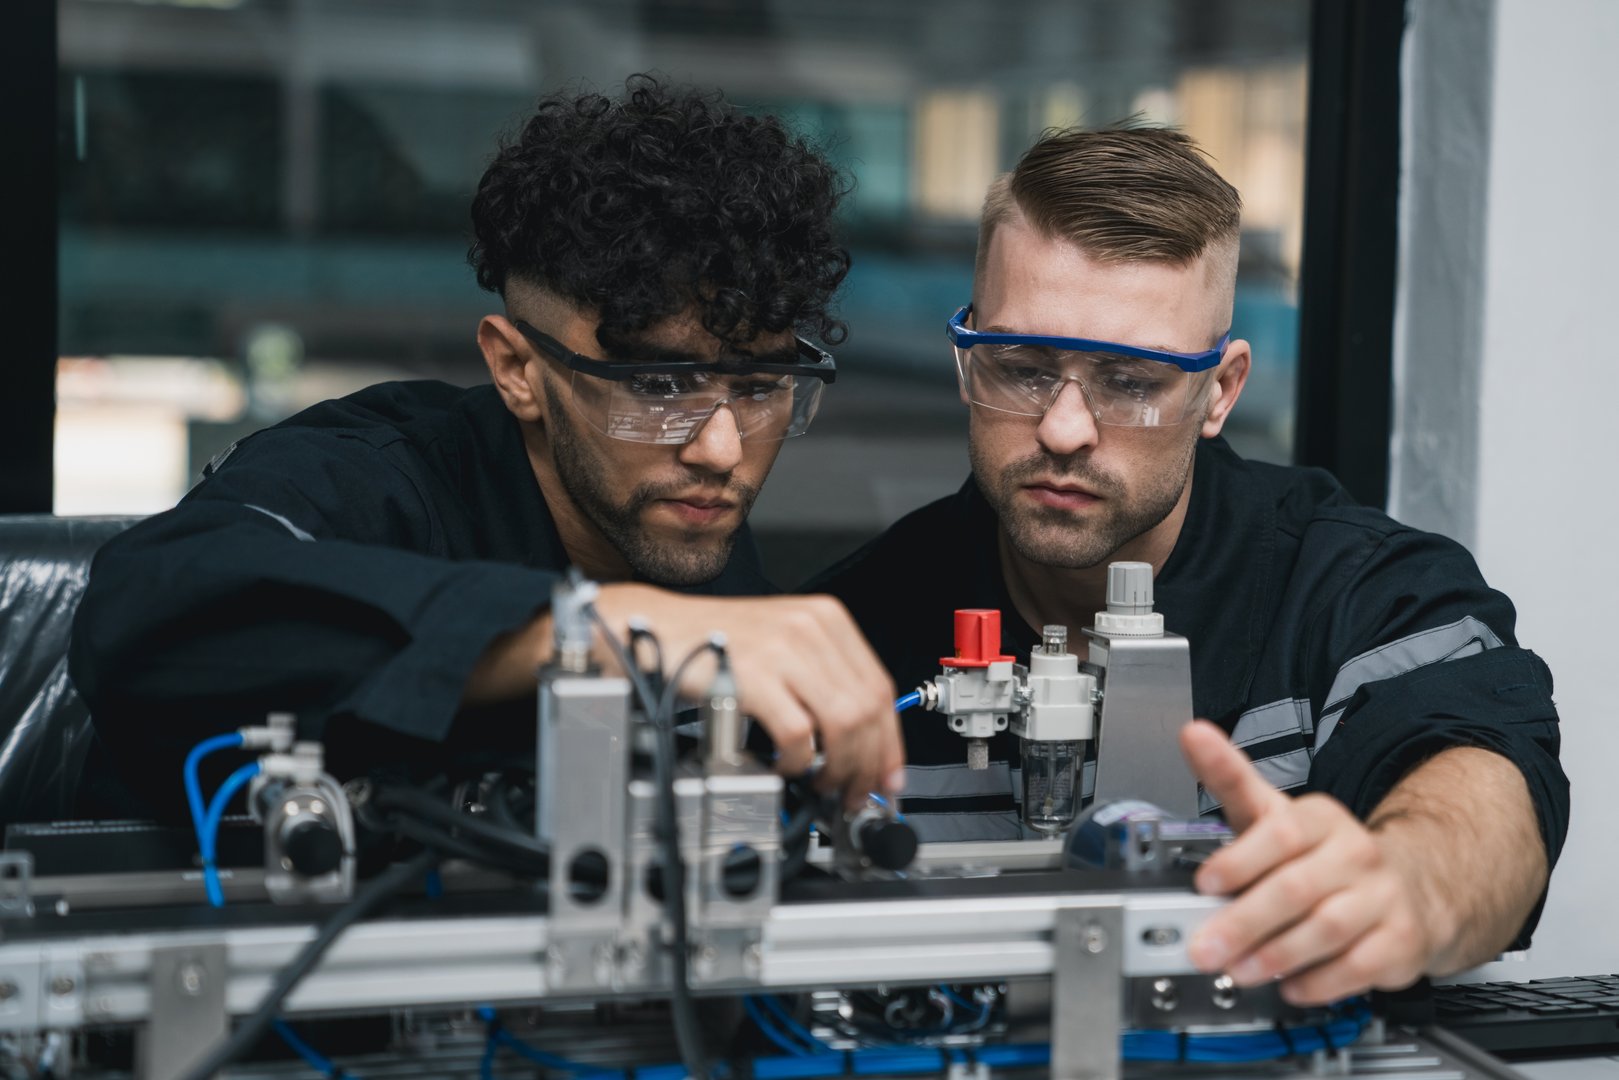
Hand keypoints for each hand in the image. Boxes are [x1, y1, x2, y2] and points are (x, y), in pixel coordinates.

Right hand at [593, 585, 904, 809]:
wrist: (653, 628)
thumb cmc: (713, 642)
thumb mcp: (782, 644)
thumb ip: (823, 682)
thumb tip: (860, 740)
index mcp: (826, 620)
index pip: (881, 688)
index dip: (889, 742)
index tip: (886, 776)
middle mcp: (811, 629)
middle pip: (869, 710)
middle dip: (869, 764)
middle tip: (855, 794)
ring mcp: (784, 651)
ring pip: (844, 725)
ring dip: (839, 768)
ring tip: (822, 784)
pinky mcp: (755, 677)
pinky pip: (799, 734)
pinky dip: (798, 762)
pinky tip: (785, 766)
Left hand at [1180, 720, 1438, 1004]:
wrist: (1413, 884)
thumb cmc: (1323, 854)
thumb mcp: (1276, 813)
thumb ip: (1230, 778)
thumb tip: (1194, 734)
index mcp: (1321, 818)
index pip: (1280, 832)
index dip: (1240, 860)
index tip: (1205, 883)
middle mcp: (1355, 853)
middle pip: (1296, 888)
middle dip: (1244, 922)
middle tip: (1205, 947)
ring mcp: (1382, 897)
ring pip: (1326, 929)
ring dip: (1276, 955)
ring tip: (1239, 969)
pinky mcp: (1399, 940)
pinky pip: (1357, 966)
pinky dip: (1319, 981)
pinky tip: (1291, 986)